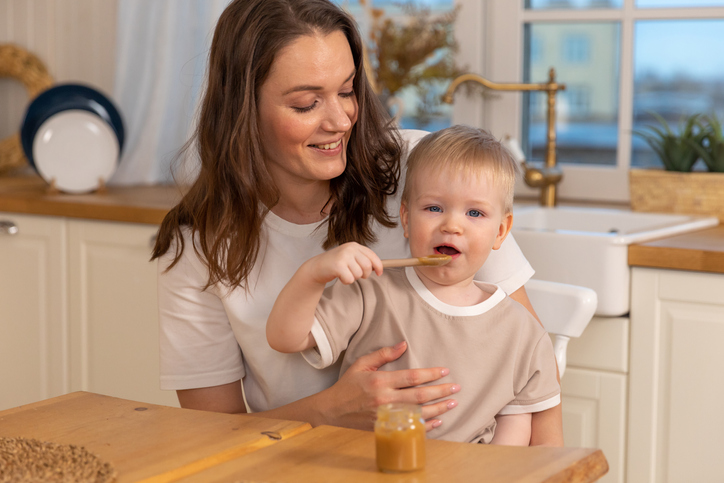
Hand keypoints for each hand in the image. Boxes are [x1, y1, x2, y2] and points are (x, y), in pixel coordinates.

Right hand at [305, 242, 382, 284]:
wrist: (317, 267)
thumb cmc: (335, 264)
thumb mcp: (350, 257)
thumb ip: (363, 260)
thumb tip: (378, 268)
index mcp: (354, 246)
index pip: (372, 256)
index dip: (378, 266)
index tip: (379, 273)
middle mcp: (350, 249)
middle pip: (367, 267)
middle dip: (364, 274)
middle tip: (355, 274)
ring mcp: (344, 256)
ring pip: (358, 274)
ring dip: (352, 278)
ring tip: (344, 273)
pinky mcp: (338, 265)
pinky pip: (350, 279)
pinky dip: (346, 281)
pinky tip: (339, 276)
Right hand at [316, 341, 459, 430]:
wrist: (332, 411)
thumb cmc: (348, 385)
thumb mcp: (362, 364)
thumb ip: (383, 355)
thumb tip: (403, 344)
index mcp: (380, 381)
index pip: (412, 377)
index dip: (431, 373)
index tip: (445, 371)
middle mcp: (385, 399)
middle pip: (420, 395)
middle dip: (441, 391)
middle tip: (456, 387)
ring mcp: (386, 416)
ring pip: (419, 413)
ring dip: (439, 408)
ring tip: (452, 403)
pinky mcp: (385, 428)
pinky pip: (410, 428)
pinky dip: (427, 426)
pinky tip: (438, 421)